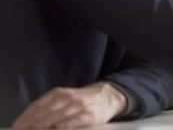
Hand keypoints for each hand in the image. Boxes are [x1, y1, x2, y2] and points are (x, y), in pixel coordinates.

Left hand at [12, 82, 126, 128]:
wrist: (107, 97)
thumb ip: (49, 107)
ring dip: (45, 124)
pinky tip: (57, 129)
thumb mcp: (65, 97)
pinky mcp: (89, 115)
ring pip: (59, 115)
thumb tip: (30, 121)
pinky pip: (74, 121)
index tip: (18, 125)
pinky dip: (64, 126)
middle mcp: (68, 98)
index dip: (27, 115)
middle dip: (33, 122)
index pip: (39, 104)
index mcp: (59, 93)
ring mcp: (79, 106)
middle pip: (47, 110)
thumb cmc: (81, 100)